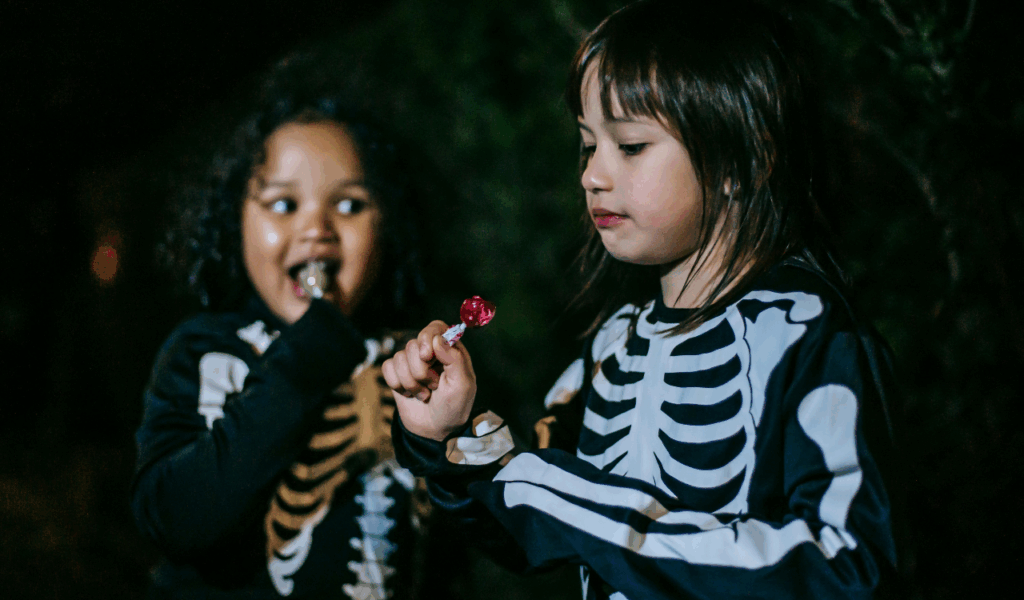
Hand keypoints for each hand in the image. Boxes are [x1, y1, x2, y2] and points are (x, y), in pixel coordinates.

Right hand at [381, 320, 476, 440]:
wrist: (435, 430)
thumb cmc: (454, 407)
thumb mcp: (463, 385)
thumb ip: (455, 359)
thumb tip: (438, 339)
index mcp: (450, 350)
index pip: (435, 327)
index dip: (427, 337)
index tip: (427, 356)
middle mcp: (430, 353)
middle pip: (413, 344)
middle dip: (420, 370)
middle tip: (433, 385)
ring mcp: (412, 362)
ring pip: (399, 357)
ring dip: (411, 382)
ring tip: (424, 393)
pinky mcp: (397, 374)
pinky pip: (388, 367)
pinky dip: (397, 384)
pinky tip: (409, 394)